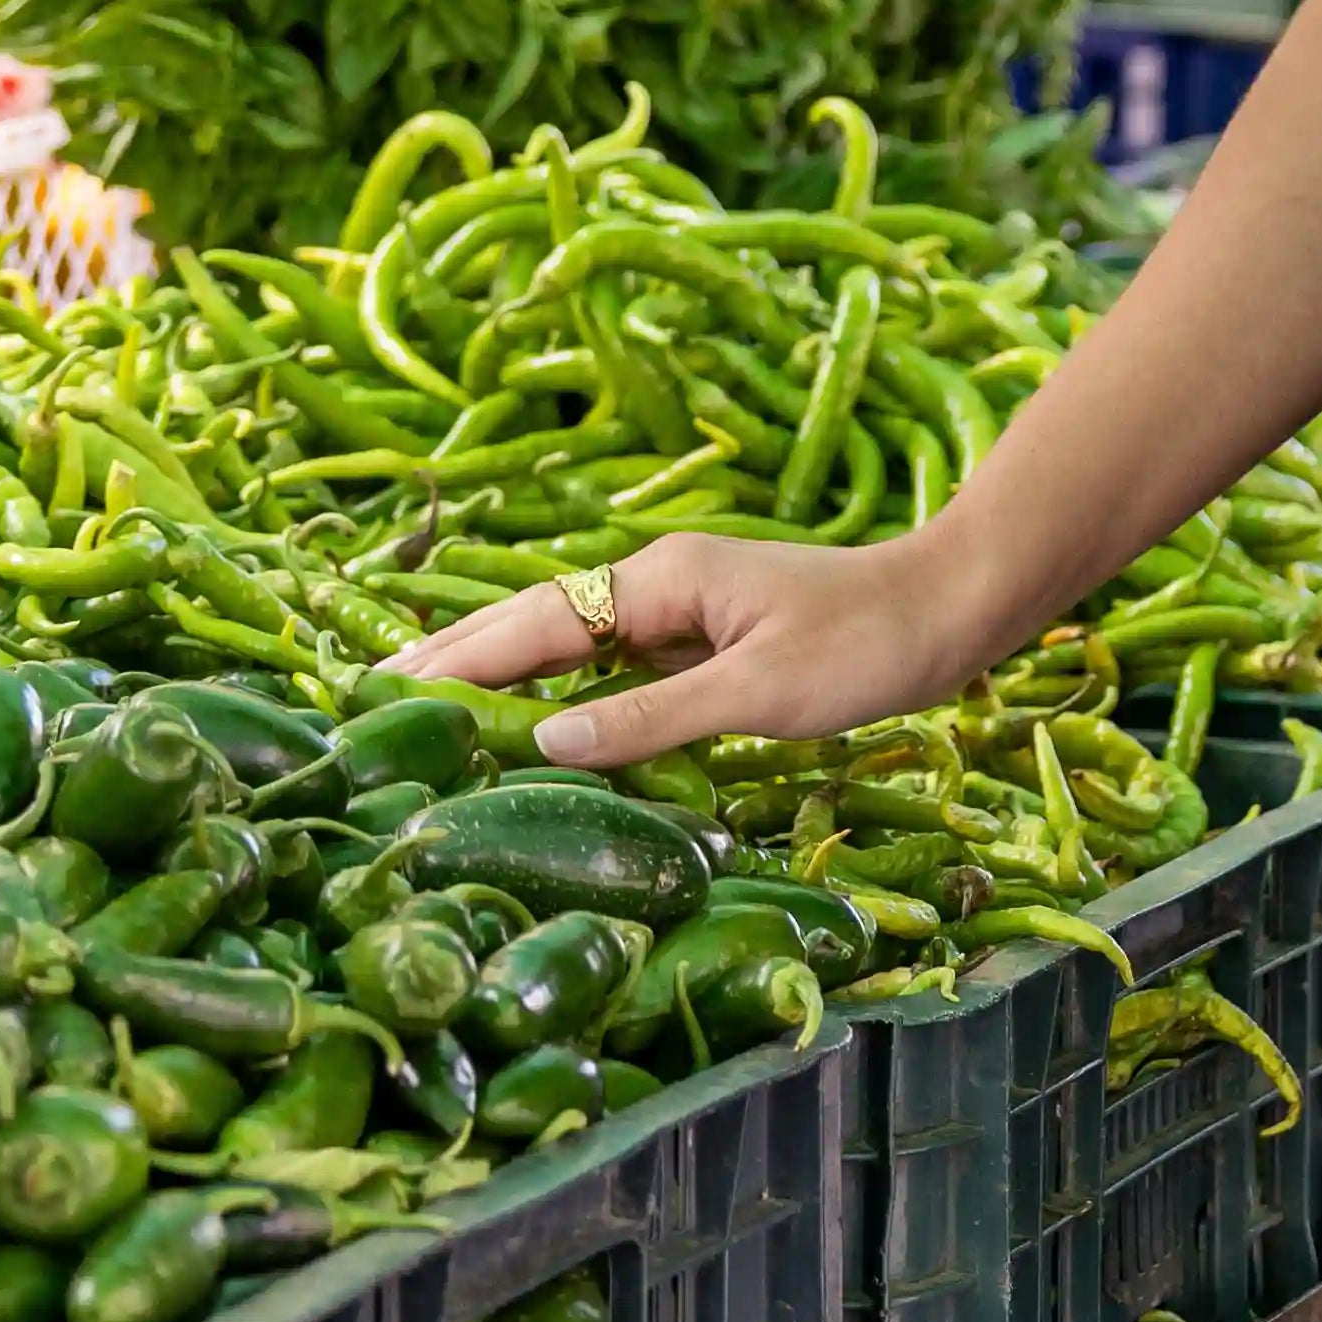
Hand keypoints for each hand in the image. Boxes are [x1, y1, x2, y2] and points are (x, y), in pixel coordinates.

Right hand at [382, 529, 1011, 766]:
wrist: (951, 610)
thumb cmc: (865, 645)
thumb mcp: (758, 691)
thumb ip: (650, 719)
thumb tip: (540, 741)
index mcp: (663, 580)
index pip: (537, 622)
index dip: (461, 658)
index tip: (384, 686)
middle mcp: (662, 587)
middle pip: (541, 622)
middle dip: (461, 655)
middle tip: (371, 695)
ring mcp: (685, 615)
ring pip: (574, 646)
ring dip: (506, 675)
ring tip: (428, 714)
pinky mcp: (709, 645)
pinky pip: (617, 670)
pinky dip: (566, 695)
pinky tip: (537, 728)